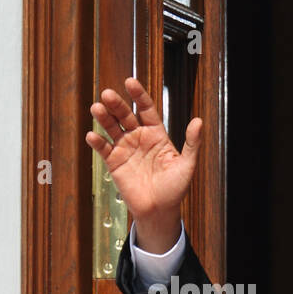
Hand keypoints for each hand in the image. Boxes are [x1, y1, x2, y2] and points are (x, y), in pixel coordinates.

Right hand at [84, 77, 201, 251]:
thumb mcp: (187, 165)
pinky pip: (103, 148)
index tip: (130, 82)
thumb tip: (199, 122)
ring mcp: (125, 148)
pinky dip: (97, 141)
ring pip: (112, 127)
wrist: (160, 210)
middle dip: (117, 104)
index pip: (146, 110)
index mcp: (157, 135)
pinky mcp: (114, 161)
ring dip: (104, 117)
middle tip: (108, 94)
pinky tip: (93, 135)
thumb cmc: (175, 189)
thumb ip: (192, 143)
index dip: (139, 96)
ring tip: (97, 108)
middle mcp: (139, 138)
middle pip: (126, 115)